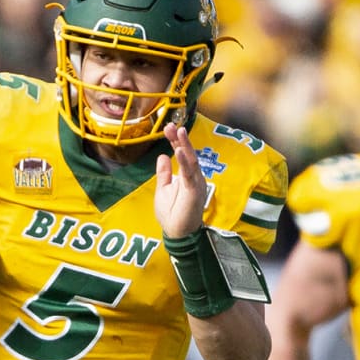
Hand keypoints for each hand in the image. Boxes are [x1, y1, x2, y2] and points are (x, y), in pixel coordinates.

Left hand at [155, 123, 205, 237]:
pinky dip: (185, 162)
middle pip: (189, 154)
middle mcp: (194, 177)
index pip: (182, 155)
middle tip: (171, 125)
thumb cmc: (172, 214)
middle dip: (180, 139)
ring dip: (185, 146)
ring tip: (179, 132)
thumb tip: (163, 155)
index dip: (175, 141)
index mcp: (187, 176)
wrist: (177, 234)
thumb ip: (164, 174)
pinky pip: (190, 174)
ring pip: (192, 161)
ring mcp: (196, 184)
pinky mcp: (195, 191)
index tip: (167, 128)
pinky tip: (180, 151)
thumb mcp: (163, 190)